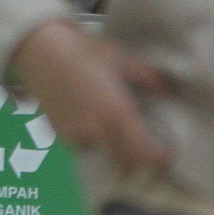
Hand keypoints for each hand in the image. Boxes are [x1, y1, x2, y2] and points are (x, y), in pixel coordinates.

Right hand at [9, 19, 170, 171]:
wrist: (41, 51)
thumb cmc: (86, 52)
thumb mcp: (125, 61)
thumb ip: (151, 79)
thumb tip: (172, 92)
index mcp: (118, 114)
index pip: (142, 153)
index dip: (158, 160)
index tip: (168, 157)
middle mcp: (96, 130)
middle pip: (123, 163)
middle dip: (139, 162)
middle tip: (149, 151)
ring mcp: (74, 134)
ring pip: (102, 156)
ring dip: (115, 153)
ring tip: (123, 138)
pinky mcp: (57, 133)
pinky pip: (83, 147)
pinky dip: (94, 144)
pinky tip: (99, 128)